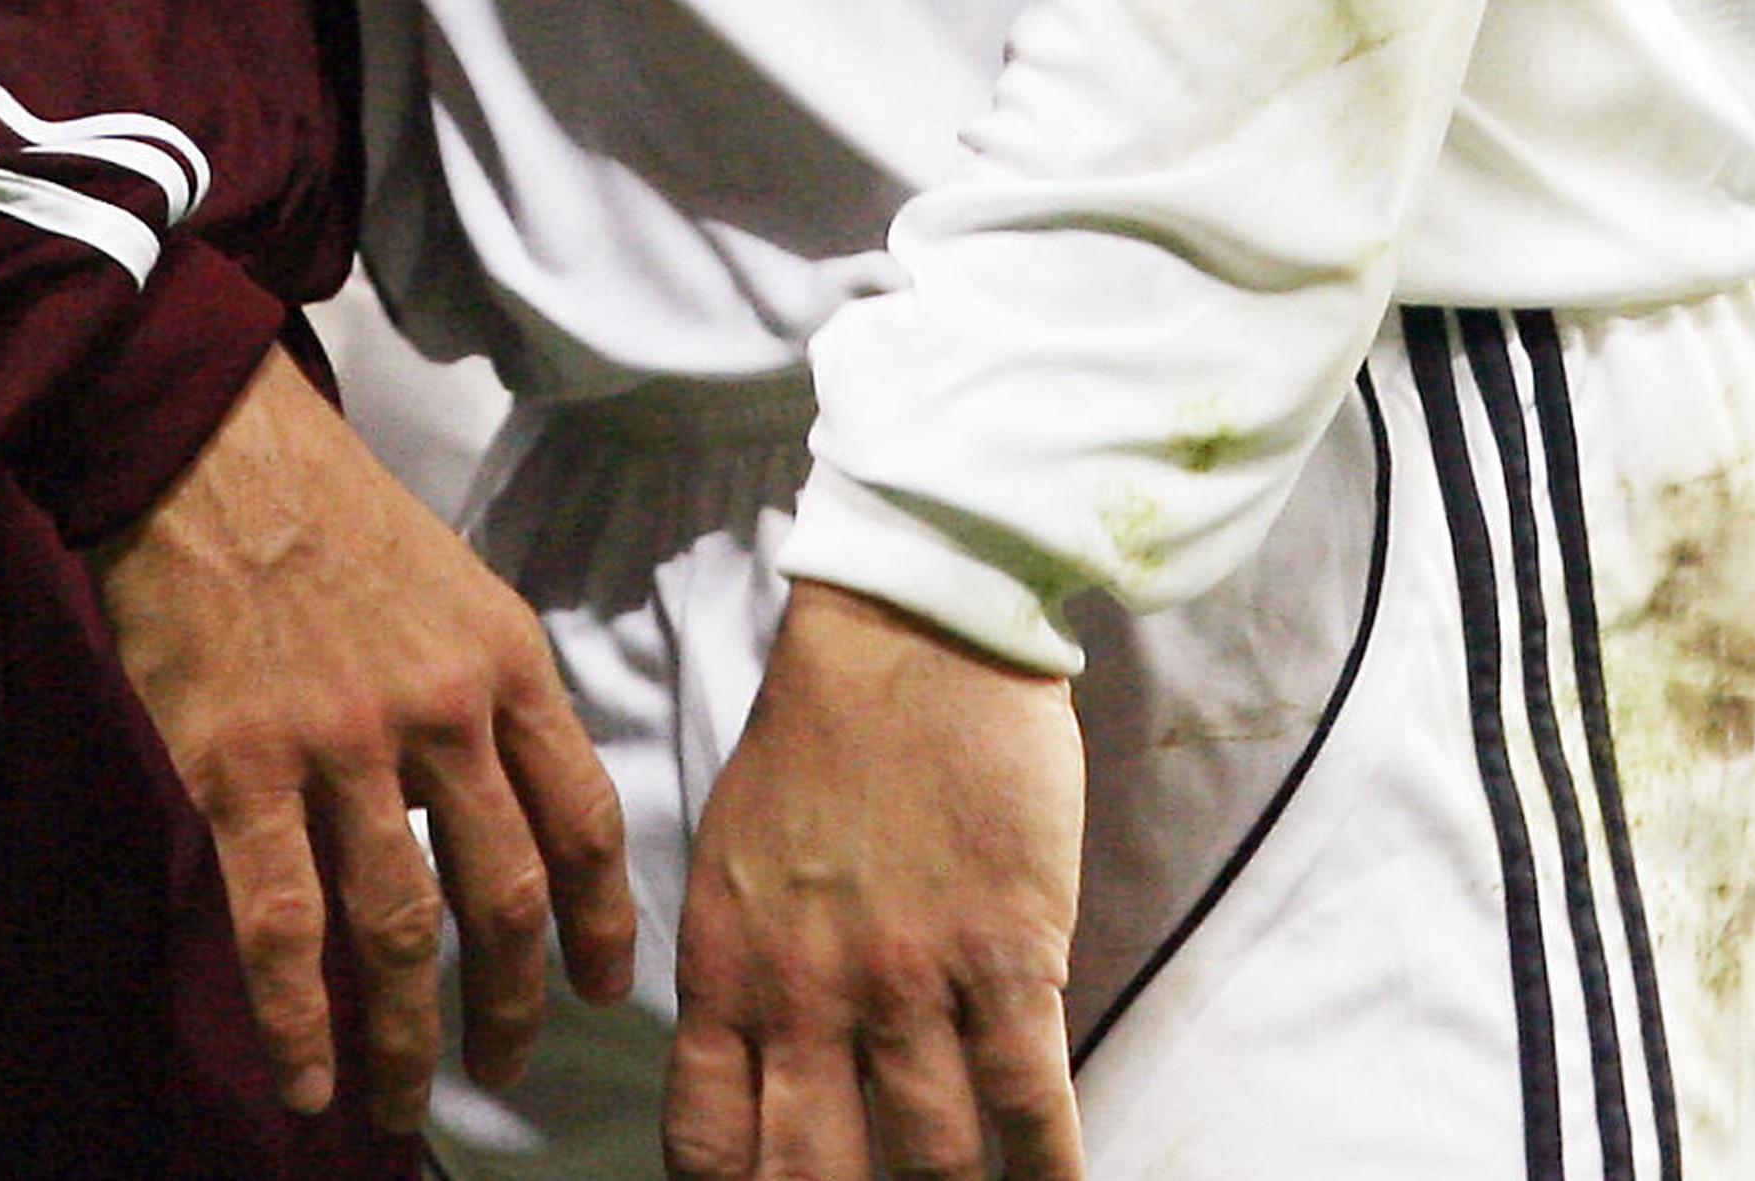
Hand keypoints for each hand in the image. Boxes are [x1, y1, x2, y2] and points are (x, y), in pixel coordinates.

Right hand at [89, 340, 636, 1129]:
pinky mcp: (241, 767)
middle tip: (501, 1067)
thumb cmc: (327, 508)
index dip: (601, 924)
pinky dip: (300, 1024)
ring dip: (406, 1040)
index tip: (601, 989)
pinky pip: (283, 930)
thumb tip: (510, 807)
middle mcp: (440, 711)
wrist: (206, 443)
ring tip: (402, 1102)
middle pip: (505, 898)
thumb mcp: (452, 580)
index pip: (584, 820)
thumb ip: (488, 692)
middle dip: (510, 1007)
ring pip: (399, 933)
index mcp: (505, 658)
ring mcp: (339, 744)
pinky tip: (309, 1080)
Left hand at [664, 579, 1082, 1180]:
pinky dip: (1046, 1177)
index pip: (707, 1145)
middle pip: (813, 1180)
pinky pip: (1031, 1111)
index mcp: (726, 965)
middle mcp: (807, 993)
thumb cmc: (817, 737)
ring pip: (933, 1163)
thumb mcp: (730, 859)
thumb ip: (741, 975)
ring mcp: (910, 982)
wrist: (909, 629)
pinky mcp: (1008, 959)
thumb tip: (757, 1082)